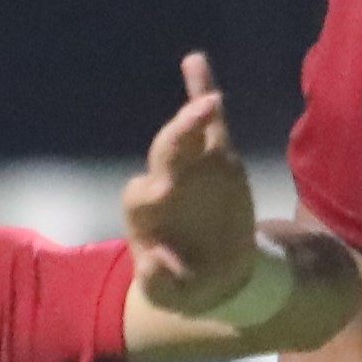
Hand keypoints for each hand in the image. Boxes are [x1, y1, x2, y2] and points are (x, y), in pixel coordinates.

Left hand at [123, 54, 260, 307]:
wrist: (219, 276)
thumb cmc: (187, 285)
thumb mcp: (171, 299)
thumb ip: (159, 285)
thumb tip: (153, 263)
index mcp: (146, 216)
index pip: (142, 198)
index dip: (153, 200)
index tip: (178, 190)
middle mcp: (165, 184)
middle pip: (165, 154)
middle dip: (178, 136)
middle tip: (197, 116)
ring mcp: (191, 168)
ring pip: (187, 134)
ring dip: (194, 113)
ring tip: (209, 97)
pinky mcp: (217, 160)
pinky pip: (211, 125)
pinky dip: (201, 93)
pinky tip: (196, 62)